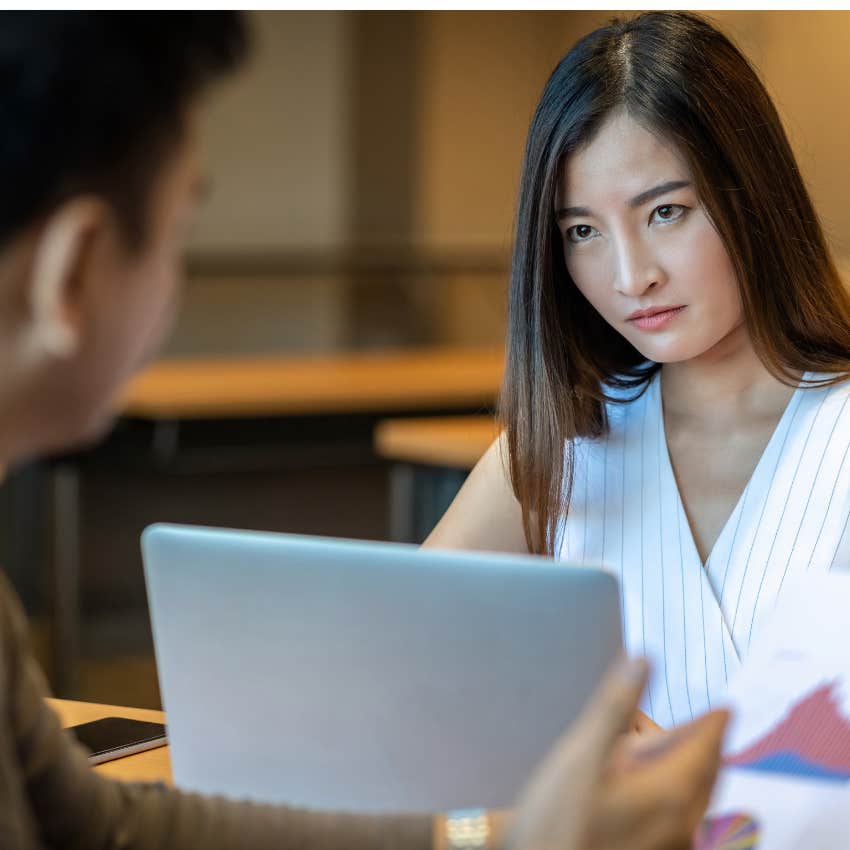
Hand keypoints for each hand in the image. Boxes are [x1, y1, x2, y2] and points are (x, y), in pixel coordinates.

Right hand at [502, 658, 727, 849]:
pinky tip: (654, 792)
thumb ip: (614, 707)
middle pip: (706, 774)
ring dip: (692, 772)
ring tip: (680, 752)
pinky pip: (682, 821)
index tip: (725, 707)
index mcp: (671, 791)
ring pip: (696, 800)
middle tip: (705, 725)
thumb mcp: (580, 757)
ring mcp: (671, 847)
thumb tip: (642, 660)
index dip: (715, 722)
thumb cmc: (556, 824)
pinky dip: (678, 796)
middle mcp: (682, 825)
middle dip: (705, 746)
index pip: (707, 745)